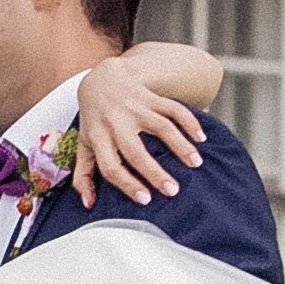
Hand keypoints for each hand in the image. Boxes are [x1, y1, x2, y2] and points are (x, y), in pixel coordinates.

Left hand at [75, 60, 205, 207]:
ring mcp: (135, 108)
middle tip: (173, 190)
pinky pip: (173, 108)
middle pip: (136, 151)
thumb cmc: (94, 120)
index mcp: (98, 138)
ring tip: (196, 163)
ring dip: (180, 145)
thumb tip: (88, 204)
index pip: (110, 166)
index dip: (127, 183)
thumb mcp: (84, 144)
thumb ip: (83, 174)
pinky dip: (189, 121)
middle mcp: (116, 122)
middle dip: (154, 172)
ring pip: (161, 127)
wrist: (100, 79)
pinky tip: (201, 138)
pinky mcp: (151, 97)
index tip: (146, 199)